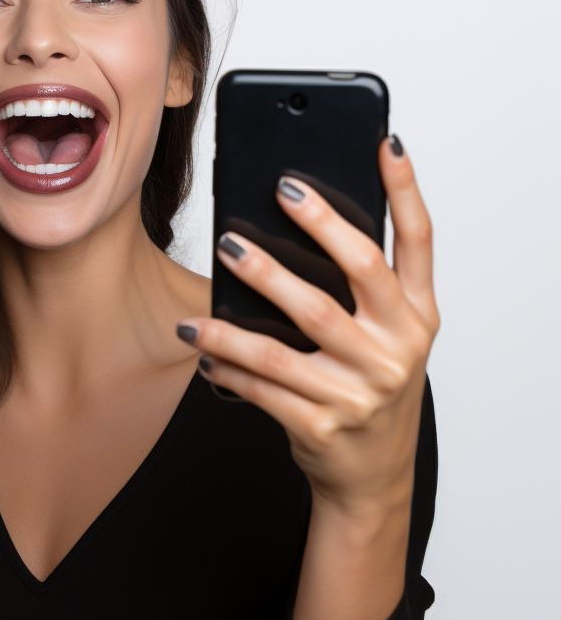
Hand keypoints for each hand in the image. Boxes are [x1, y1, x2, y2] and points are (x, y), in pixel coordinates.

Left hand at [178, 136, 438, 512]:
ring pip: (289, 337)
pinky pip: (261, 385)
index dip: (406, 190)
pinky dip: (225, 365)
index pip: (419, 242)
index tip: (385, 143)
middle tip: (267, 202)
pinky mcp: (323, 423)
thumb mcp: (385, 336)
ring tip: (208, 280)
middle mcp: (398, 347)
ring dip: (239, 309)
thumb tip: (300, 220)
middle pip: (355, 273)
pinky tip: (201, 351)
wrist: (372, 476)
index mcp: (418, 316)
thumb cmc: (370, 386)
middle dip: (313, 230)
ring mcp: (362, 389)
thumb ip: (361, 288)